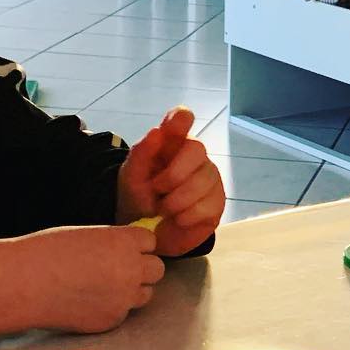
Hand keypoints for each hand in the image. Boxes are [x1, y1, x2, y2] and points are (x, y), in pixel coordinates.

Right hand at [0, 224, 163, 337]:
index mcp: (124, 242)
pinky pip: (124, 313)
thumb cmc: (46, 252)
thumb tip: (129, 250)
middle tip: (117, 269)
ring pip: (145, 294)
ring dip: (131, 290)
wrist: (21, 284)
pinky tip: (88, 302)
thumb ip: (114, 242)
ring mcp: (124, 298)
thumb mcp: (88, 234)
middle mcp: (131, 270)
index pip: (150, 242)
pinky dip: (112, 308)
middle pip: (157, 269)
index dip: (135, 245)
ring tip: (101, 287)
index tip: (121, 249)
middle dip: (141, 268)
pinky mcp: (112, 320)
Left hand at [115, 106, 225, 255]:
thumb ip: (142, 153)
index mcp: (171, 142)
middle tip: (157, 189)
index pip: (182, 119)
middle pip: (196, 149)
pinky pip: (207, 206)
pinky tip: (177, 218)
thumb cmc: (141, 195)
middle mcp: (195, 155)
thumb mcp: (131, 176)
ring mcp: (210, 177)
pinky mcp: (217, 202)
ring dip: (176, 200)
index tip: (175, 123)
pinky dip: (185, 216)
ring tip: (163, 209)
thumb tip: (156, 132)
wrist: (148, 231)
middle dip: (173, 174)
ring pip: (202, 182)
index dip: (181, 118)